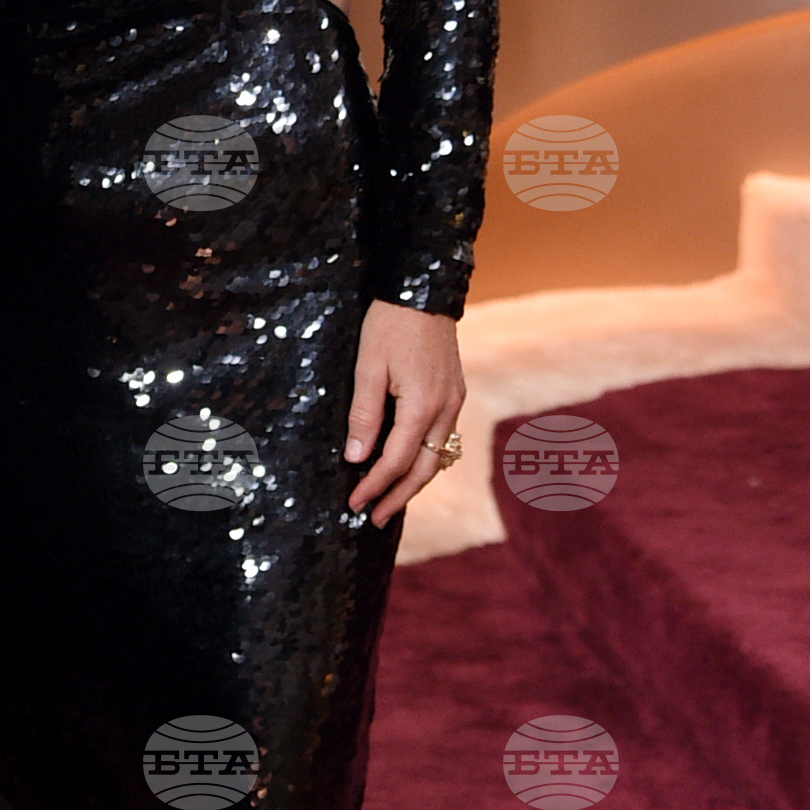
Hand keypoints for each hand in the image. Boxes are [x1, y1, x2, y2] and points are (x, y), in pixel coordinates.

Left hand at [343, 298, 464, 525]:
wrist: (423, 289)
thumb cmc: (390, 324)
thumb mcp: (368, 367)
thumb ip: (364, 415)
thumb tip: (355, 457)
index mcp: (422, 404)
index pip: (395, 460)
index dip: (374, 486)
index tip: (354, 504)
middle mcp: (445, 408)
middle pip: (424, 468)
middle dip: (398, 497)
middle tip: (375, 519)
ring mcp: (455, 401)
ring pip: (438, 456)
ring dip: (414, 482)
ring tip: (391, 501)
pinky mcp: (455, 392)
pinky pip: (442, 437)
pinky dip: (425, 458)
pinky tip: (409, 466)